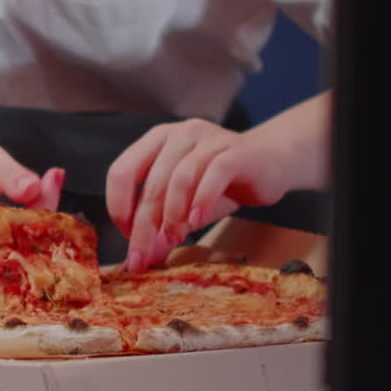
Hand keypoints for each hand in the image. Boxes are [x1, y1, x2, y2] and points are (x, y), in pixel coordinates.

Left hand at [106, 118, 294, 270]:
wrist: (271, 163)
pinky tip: (196, 221)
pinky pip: (213, 174)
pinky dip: (201, 200)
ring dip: (172, 215)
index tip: (126, 236)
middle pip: (152, 184)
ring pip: (179, 179)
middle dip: (144, 226)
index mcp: (157, 141)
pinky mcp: (236, 151)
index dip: (119, 207)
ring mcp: (208, 139)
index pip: (121, 171)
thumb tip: (144, 256)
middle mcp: (179, 134)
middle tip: (142, 256)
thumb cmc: (223, 182)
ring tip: (173, 239)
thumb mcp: (187, 204)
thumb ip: (164, 225)